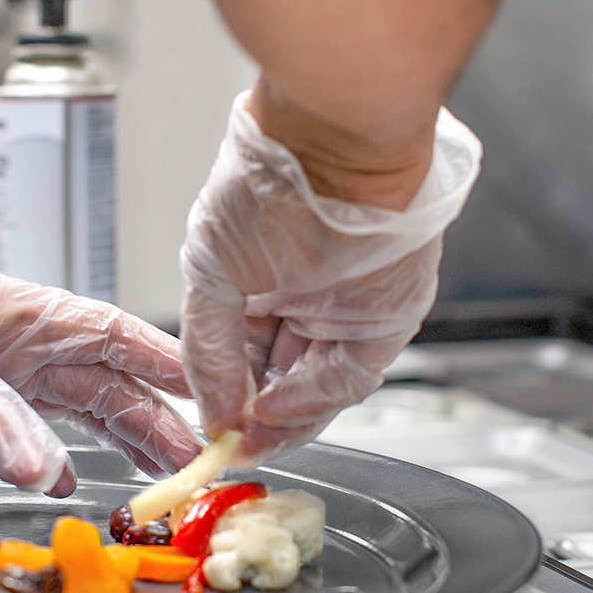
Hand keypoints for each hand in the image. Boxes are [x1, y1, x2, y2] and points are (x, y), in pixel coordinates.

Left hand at [0, 267, 201, 492]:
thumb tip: (41, 469)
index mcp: (17, 311)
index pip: (106, 330)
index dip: (158, 356)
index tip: (202, 383)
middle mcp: (17, 348)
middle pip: (105, 380)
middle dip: (151, 416)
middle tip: (191, 454)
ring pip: (78, 414)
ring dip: (118, 442)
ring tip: (159, 472)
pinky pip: (33, 443)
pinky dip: (58, 462)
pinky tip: (73, 479)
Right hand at [179, 90, 481, 462]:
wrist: (336, 144)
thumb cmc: (272, 180)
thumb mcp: (211, 270)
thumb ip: (209, 346)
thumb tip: (208, 408)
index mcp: (268, 279)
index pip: (248, 354)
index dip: (227, 394)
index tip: (209, 427)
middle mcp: (310, 297)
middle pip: (284, 376)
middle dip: (255, 418)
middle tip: (229, 447)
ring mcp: (348, 310)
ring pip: (318, 385)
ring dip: (283, 420)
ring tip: (247, 440)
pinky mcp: (384, 319)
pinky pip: (347, 375)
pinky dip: (310, 399)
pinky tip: (272, 410)